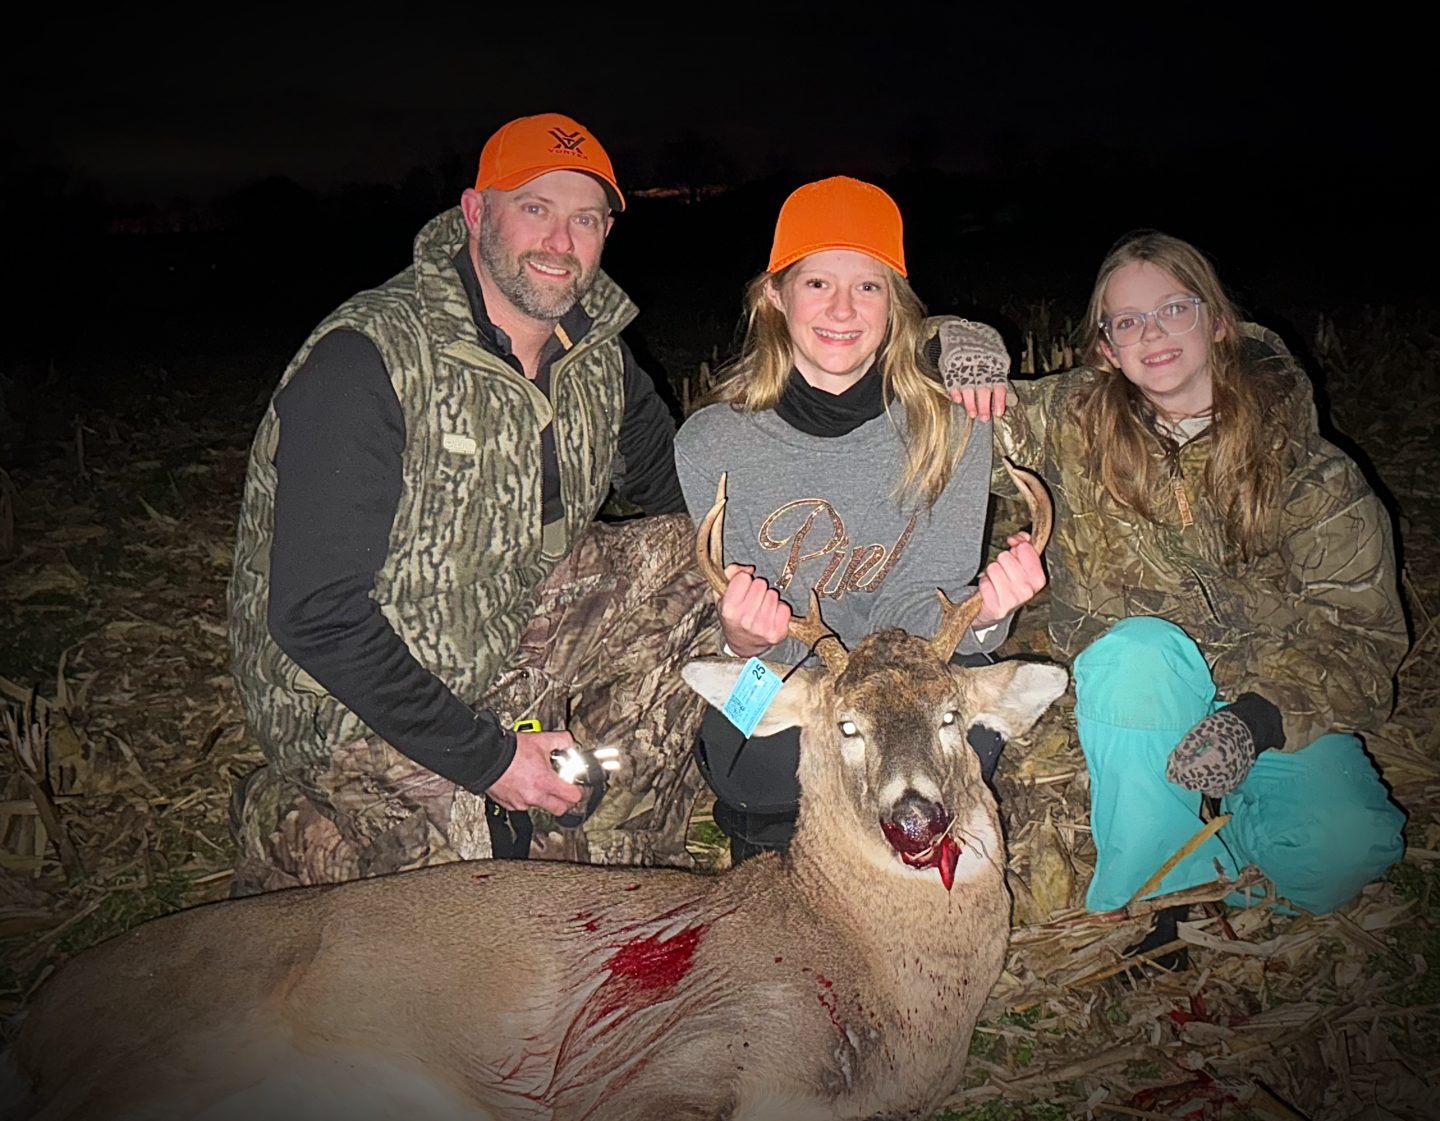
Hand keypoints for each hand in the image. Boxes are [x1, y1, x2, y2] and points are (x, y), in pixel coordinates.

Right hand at [486, 730, 583, 816]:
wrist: (486, 758)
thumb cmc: (510, 751)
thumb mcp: (540, 740)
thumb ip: (561, 740)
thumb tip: (569, 743)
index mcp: (545, 782)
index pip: (573, 797)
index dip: (578, 791)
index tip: (576, 786)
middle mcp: (534, 796)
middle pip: (560, 809)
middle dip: (564, 801)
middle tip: (563, 790)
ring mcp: (521, 803)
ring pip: (540, 806)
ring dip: (543, 797)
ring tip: (538, 781)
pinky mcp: (509, 804)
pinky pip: (523, 805)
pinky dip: (526, 797)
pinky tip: (523, 783)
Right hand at [718, 563, 791, 658]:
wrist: (742, 645)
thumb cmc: (733, 616)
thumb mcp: (722, 596)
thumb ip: (730, 574)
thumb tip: (750, 568)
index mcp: (729, 609)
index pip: (744, 578)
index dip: (743, 581)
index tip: (742, 590)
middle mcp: (745, 620)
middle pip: (761, 584)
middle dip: (757, 589)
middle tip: (753, 600)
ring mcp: (762, 628)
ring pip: (774, 595)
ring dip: (769, 599)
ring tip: (761, 609)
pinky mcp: (777, 633)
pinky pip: (785, 608)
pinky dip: (780, 610)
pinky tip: (771, 616)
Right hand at [937, 318, 1010, 420]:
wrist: (960, 329)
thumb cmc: (982, 347)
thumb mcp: (995, 356)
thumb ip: (1000, 376)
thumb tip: (1010, 399)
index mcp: (994, 363)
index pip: (999, 384)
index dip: (999, 399)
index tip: (998, 413)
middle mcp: (980, 365)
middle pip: (983, 388)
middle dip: (984, 405)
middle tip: (984, 418)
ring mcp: (965, 364)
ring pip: (968, 386)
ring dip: (970, 402)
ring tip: (972, 413)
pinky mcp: (951, 364)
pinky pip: (952, 380)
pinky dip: (955, 391)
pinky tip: (958, 400)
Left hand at [973, 532, 1045, 629]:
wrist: (996, 610)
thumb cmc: (1009, 584)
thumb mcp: (1021, 565)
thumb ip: (1023, 545)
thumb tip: (1019, 537)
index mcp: (1038, 579)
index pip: (1024, 548)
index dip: (1016, 547)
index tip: (1014, 554)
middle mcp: (1027, 590)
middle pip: (1005, 556)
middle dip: (1002, 561)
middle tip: (1003, 572)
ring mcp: (1012, 599)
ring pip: (993, 568)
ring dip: (991, 573)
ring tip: (996, 581)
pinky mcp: (996, 606)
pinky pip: (984, 581)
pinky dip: (984, 583)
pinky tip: (990, 590)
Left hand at [1165, 694, 1283, 797]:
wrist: (1250, 732)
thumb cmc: (1225, 727)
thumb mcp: (1204, 727)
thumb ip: (1189, 741)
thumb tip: (1177, 755)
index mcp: (1216, 759)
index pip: (1186, 773)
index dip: (1174, 767)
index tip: (1172, 757)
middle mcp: (1224, 776)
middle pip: (1190, 783)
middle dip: (1179, 774)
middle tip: (1174, 761)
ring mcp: (1229, 783)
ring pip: (1199, 788)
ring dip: (1189, 779)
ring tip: (1186, 763)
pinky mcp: (1231, 786)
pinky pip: (1211, 790)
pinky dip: (1202, 783)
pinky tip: (1199, 770)